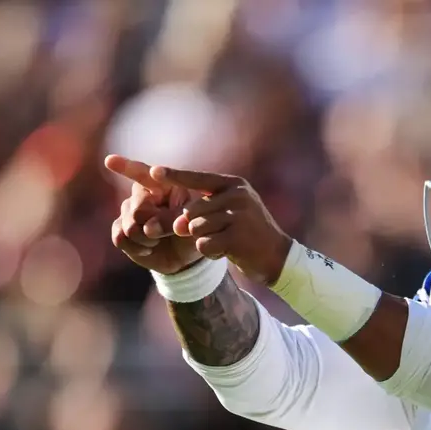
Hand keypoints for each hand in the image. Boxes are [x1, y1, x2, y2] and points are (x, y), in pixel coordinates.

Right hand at [105, 155, 200, 274]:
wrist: (184, 255)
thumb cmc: (191, 233)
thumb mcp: (190, 224)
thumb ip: (172, 220)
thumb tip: (148, 228)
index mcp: (162, 184)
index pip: (143, 173)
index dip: (126, 167)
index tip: (110, 161)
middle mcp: (142, 193)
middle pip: (138, 209)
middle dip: (154, 226)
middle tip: (169, 232)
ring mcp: (128, 210)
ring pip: (129, 226)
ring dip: (148, 239)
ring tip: (159, 239)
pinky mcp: (119, 228)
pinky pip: (120, 238)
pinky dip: (137, 248)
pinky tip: (148, 248)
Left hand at [151, 165, 293, 285]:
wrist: (277, 257)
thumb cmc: (248, 233)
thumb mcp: (230, 212)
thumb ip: (202, 212)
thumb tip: (177, 225)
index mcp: (234, 185)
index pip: (198, 178)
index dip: (174, 176)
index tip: (153, 171)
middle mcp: (238, 196)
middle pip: (191, 210)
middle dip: (191, 226)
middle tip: (212, 234)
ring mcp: (240, 216)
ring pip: (195, 228)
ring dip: (203, 239)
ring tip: (224, 241)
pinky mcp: (238, 238)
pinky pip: (204, 244)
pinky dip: (210, 252)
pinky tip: (227, 251)